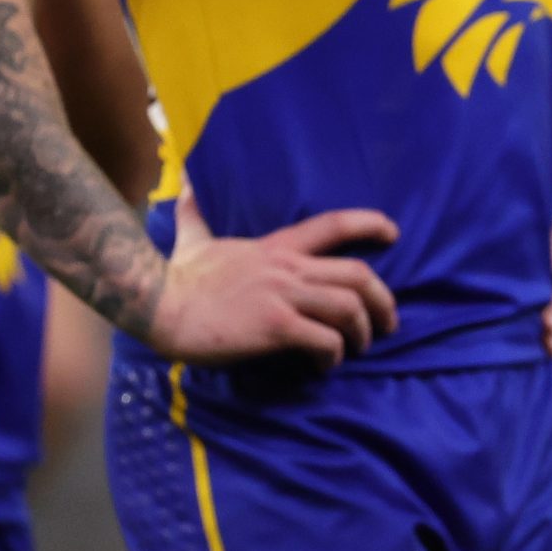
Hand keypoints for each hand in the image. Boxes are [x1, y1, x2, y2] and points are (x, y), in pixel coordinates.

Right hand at [145, 184, 399, 367]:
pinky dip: (333, 355)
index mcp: (276, 247)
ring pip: (349, 308)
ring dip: (363, 332)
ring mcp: (282, 296)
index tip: (394, 233)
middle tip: (389, 322)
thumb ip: (197, 215)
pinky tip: (324, 366)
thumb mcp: (194, 239)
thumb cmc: (177, 278)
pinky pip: (323, 340)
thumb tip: (186, 185)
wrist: (157, 305)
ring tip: (359, 348)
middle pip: (357, 275)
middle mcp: (287, 268)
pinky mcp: (274, 326)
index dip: (370, 224)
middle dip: (383, 300)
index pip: (334, 224)